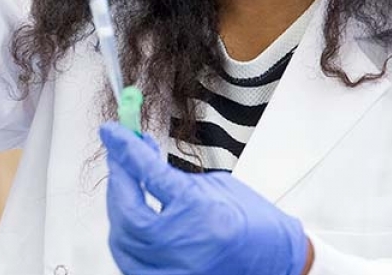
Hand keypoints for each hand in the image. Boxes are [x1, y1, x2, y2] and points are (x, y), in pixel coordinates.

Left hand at [99, 123, 311, 274]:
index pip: (150, 173)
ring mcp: (176, 270)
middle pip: (127, 210)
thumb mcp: (216, 188)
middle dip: (118, 179)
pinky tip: (128, 222)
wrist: (280, 261)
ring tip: (126, 187)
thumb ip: (173, 177)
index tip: (112, 131)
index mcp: (202, 212)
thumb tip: (138, 158)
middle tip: (118, 158)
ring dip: (118, 209)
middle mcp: (186, 245)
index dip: (125, 148)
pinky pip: (131, 263)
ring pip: (123, 239)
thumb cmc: (256, 224)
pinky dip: (124, 240)